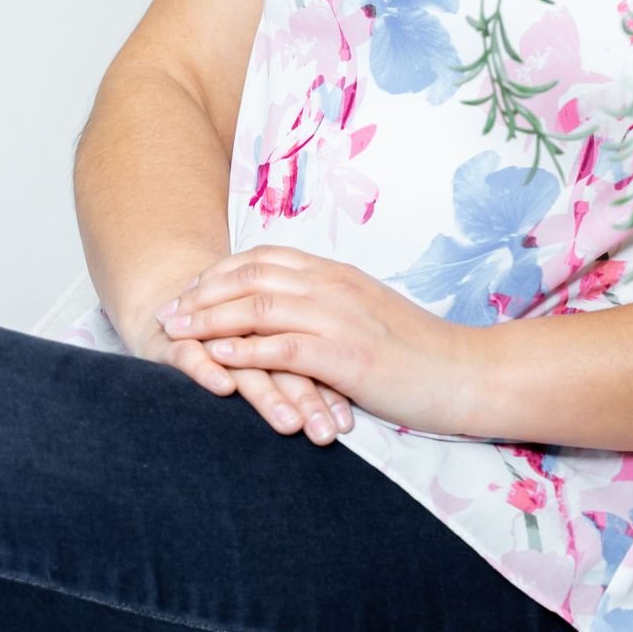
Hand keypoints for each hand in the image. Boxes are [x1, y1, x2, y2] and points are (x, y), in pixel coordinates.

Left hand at [154, 246, 476, 434]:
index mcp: (338, 274)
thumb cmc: (420, 352)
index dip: (222, 272)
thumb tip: (297, 311)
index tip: (191, 288)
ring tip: (176, 333)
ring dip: (210, 319)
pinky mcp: (344, 356)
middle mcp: (334, 287)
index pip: (266, 259)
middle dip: (203, 293)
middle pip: (252, 277)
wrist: (465, 373)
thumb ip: (332, 305)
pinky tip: (216, 361)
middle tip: (168, 311)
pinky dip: (243, 352)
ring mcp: (339, 318)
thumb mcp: (370, 314)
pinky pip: (281, 348)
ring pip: (258, 307)